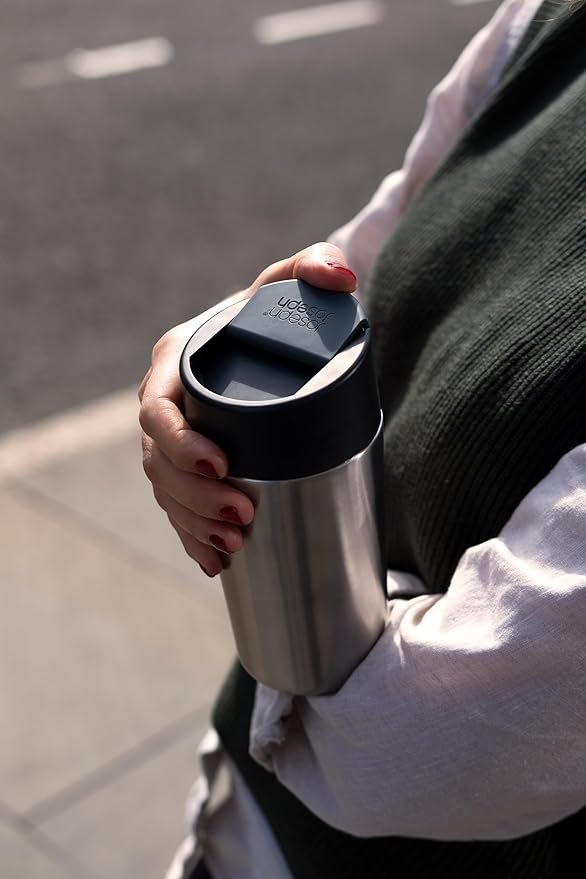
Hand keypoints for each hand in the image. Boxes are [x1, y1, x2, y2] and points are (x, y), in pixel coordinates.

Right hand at [139, 242, 357, 576]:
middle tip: (243, 519)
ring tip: (235, 545)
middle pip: (159, 463)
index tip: (223, 467)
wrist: (270, 344)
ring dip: (194, 523)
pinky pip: (179, 507)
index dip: (181, 444)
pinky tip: (216, 562)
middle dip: (195, 498)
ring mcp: (174, 440)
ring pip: (167, 492)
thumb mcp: (287, 286)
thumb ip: (312, 266)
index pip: (158, 411)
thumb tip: (340, 277)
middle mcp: (166, 404)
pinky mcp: (189, 467)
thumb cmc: (274, 314)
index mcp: (175, 364)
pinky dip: (193, 536)